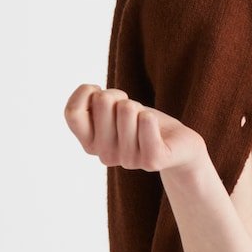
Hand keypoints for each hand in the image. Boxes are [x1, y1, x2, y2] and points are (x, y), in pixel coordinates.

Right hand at [64, 84, 205, 175]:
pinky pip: (146, 124)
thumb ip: (96, 104)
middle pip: (102, 102)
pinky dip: (150, 117)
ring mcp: (128, 160)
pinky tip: (153, 122)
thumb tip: (96, 96)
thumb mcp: (113, 110)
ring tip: (145, 121)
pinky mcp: (153, 160)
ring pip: (126, 109)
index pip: (72, 113)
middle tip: (131, 110)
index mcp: (89, 144)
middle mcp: (105, 156)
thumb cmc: (142, 123)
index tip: (99, 91)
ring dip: (139, 107)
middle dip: (118, 96)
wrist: (179, 144)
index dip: (84, 92)